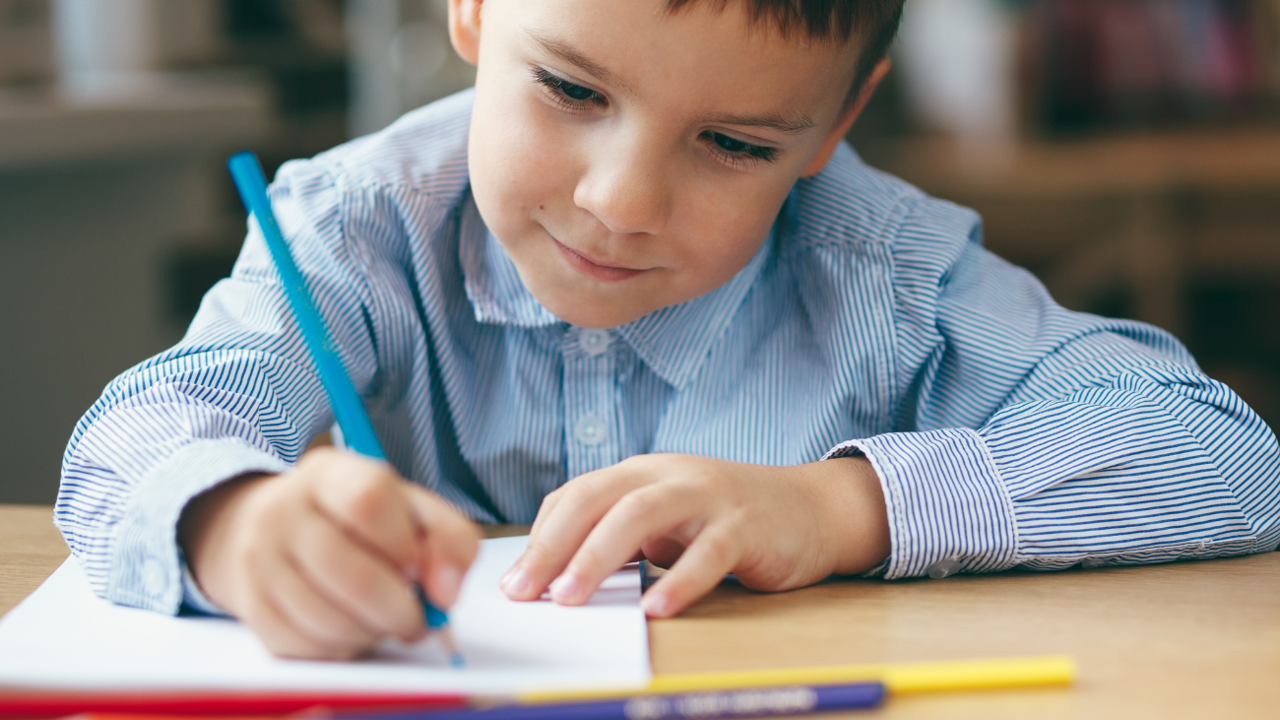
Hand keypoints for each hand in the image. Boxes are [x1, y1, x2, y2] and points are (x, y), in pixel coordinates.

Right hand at [178, 447, 480, 659]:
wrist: (271, 528)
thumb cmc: (358, 521)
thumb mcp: (409, 508)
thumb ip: (449, 539)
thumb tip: (447, 593)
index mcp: (330, 474)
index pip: (368, 501)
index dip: (404, 546)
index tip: (420, 570)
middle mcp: (284, 511)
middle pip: (353, 574)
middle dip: (400, 610)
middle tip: (417, 618)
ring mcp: (259, 560)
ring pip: (330, 620)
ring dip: (372, 632)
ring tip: (382, 619)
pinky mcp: (251, 606)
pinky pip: (307, 646)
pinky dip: (342, 648)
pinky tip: (351, 628)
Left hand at [499, 454, 888, 617]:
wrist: (812, 509)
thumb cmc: (728, 522)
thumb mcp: (667, 522)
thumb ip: (622, 539)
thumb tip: (557, 580)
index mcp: (642, 473)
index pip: (577, 496)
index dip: (541, 537)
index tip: (512, 583)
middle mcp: (669, 475)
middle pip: (598, 498)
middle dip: (554, 546)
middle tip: (524, 593)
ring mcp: (708, 496)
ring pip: (641, 514)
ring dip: (598, 556)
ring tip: (570, 599)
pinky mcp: (746, 525)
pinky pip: (708, 552)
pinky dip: (679, 581)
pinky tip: (656, 610)